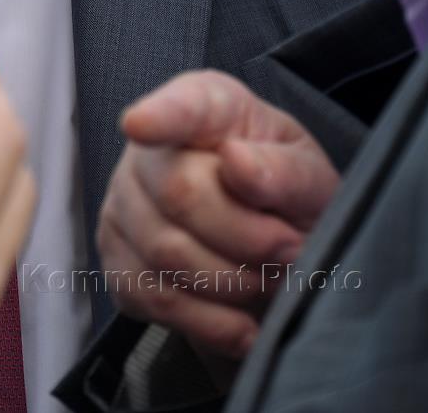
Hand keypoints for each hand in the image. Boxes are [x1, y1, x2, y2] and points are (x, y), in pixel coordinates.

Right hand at [97, 69, 337, 362]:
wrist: (271, 250)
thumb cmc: (286, 197)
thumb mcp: (312, 179)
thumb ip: (285, 171)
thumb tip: (238, 163)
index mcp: (205, 107)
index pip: (179, 106)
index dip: (158, 115)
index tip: (141, 125)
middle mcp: (149, 149)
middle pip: (179, 194)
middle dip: (249, 238)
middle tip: (290, 250)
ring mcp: (122, 202)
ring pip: (165, 253)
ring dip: (232, 283)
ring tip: (267, 279)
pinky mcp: (116, 256)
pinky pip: (153, 297)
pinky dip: (206, 321)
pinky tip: (238, 320)